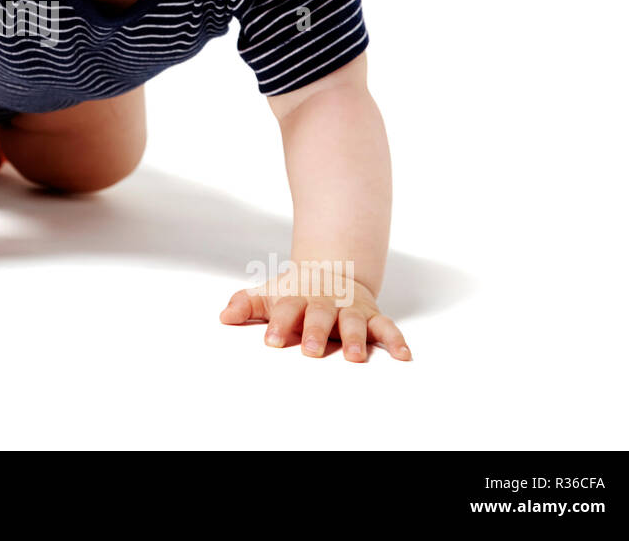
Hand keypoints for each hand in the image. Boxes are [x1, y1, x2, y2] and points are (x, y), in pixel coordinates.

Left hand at [219, 266, 411, 361]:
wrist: (332, 271)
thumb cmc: (295, 292)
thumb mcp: (268, 295)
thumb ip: (246, 304)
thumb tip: (224, 316)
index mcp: (298, 297)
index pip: (285, 309)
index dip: (278, 324)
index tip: (270, 341)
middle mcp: (325, 302)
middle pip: (319, 315)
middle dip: (315, 332)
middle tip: (310, 350)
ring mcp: (350, 308)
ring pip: (354, 322)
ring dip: (354, 338)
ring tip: (353, 357)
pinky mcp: (373, 316)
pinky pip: (387, 328)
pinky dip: (397, 340)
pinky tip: (403, 356)